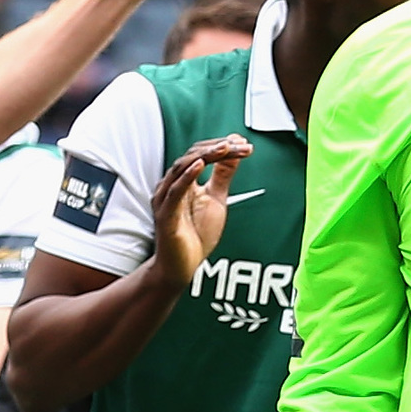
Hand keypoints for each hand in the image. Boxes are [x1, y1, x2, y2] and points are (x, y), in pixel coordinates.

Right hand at [152, 135, 249, 281]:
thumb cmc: (194, 235)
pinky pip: (175, 191)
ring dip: (206, 155)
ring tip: (225, 148)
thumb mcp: (216, 198)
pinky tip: (201, 165)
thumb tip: (233, 154)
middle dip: (219, 148)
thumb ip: (223, 176)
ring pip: (183, 167)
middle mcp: (172, 185)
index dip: (222, 147)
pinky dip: (187, 176)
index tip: (244, 145)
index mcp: (184, 180)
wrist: (181, 266)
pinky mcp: (166, 214)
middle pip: (193, 156)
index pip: (201, 154)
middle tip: (240, 145)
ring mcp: (167, 199)